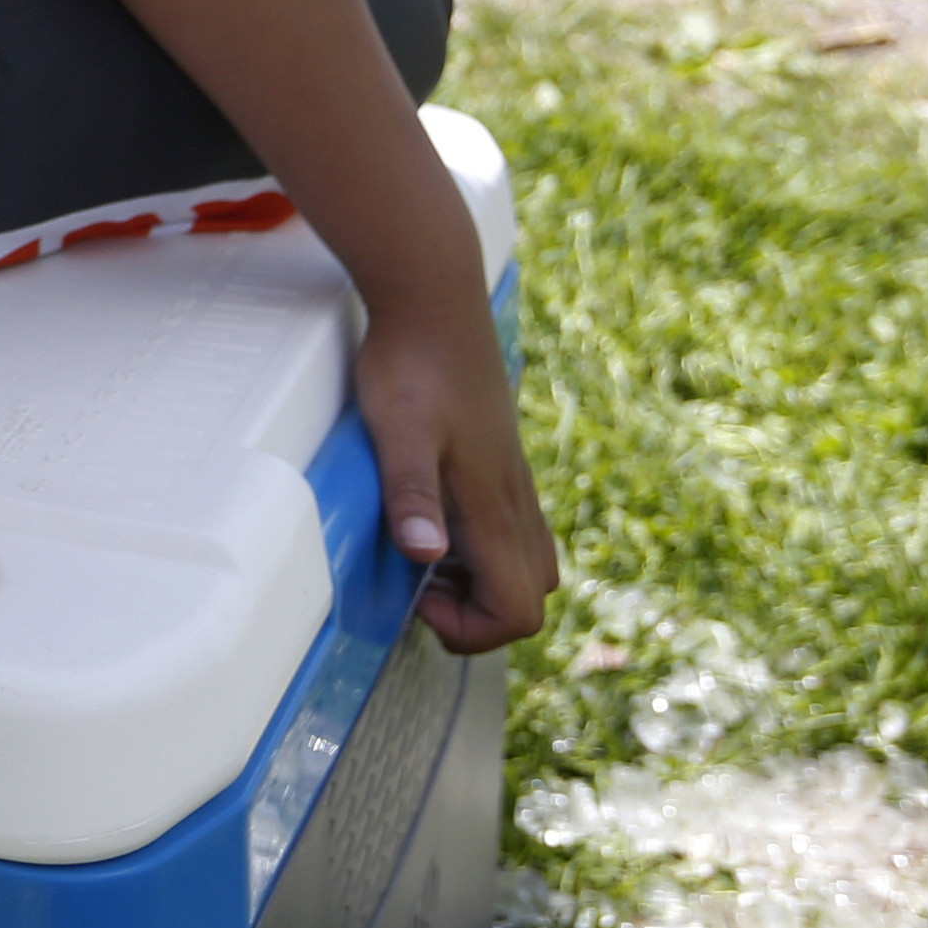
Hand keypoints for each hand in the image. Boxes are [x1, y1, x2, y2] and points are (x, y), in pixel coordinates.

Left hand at [350, 300, 555, 653]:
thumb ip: (412, 493)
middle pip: (530, 598)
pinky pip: (516, 531)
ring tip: (425, 552)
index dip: (471, 628)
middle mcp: (515, 502)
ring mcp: (514, 482)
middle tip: (419, 583)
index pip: (517, 611)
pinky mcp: (503, 463)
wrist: (434, 299)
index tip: (419, 595)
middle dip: (478, 614)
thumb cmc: (411, 364)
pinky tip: (436, 516)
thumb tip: (427, 556)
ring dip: (483, 581)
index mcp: (494, 507)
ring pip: (529, 565)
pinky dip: (484, 548)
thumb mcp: (397, 432)